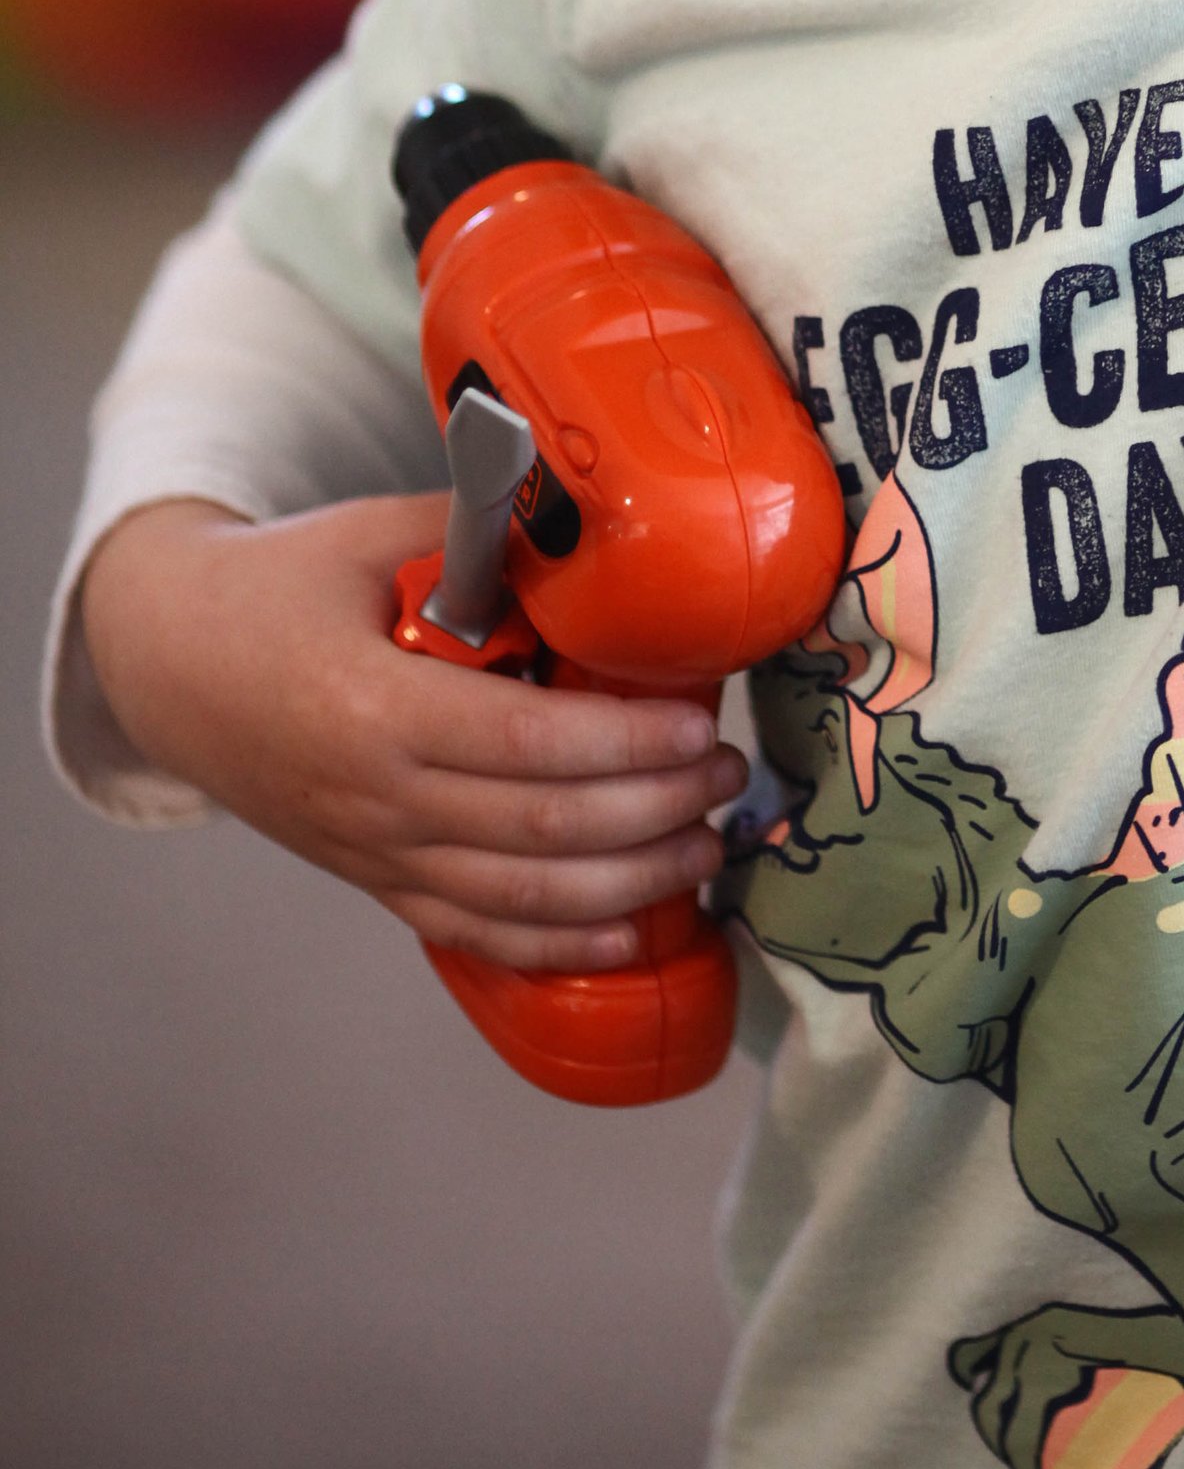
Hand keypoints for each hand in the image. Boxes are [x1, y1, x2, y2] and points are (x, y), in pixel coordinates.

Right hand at [79, 496, 747, 971]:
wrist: (170, 664)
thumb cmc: (281, 586)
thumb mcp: (375, 533)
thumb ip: (485, 536)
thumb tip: (600, 526)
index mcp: (374, 708)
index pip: (530, 746)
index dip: (629, 744)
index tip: (700, 723)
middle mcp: (374, 798)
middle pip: (543, 828)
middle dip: (656, 810)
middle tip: (729, 774)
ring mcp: (372, 853)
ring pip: (522, 896)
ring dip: (631, 882)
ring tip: (705, 842)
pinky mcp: (372, 882)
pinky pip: (474, 931)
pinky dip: (558, 942)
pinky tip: (628, 931)